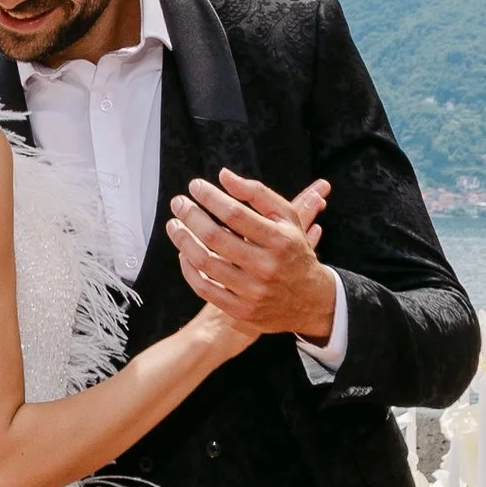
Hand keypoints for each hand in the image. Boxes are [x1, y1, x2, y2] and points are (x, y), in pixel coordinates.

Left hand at [167, 169, 333, 339]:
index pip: (235, 213)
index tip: (195, 186)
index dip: (210, 197)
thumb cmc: (293, 250)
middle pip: (215, 237)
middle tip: (178, 203)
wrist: (311, 299)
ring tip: (174, 225)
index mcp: (279, 239)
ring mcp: (253, 291)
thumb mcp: (287, 217)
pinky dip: (188, 268)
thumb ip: (257, 194)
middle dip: (190, 215)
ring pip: (205, 263)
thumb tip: (224, 176)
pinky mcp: (241, 310)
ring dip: (183, 240)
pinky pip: (204, 288)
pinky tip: (184, 252)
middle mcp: (266, 266)